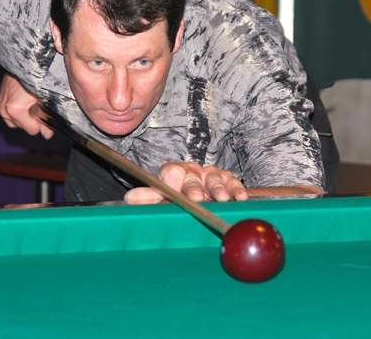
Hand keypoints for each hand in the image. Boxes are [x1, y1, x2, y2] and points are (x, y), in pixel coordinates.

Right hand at [0, 74, 53, 138]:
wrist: (23, 61)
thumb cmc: (36, 78)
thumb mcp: (45, 99)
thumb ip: (47, 119)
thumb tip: (47, 135)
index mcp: (15, 109)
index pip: (32, 130)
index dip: (41, 123)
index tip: (44, 110)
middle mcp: (4, 109)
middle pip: (23, 127)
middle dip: (32, 119)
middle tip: (38, 104)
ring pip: (16, 122)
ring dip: (25, 116)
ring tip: (31, 102)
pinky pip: (10, 115)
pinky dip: (18, 111)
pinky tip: (25, 101)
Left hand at [124, 162, 248, 203]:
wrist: (200, 196)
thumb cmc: (176, 198)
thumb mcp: (160, 199)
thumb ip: (147, 198)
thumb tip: (130, 198)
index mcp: (172, 172)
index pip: (171, 171)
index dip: (173, 180)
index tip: (174, 187)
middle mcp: (192, 171)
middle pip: (193, 176)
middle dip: (195, 188)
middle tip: (198, 198)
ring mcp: (210, 174)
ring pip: (214, 178)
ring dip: (218, 189)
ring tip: (221, 198)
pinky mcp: (227, 179)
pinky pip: (232, 182)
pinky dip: (237, 190)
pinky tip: (240, 197)